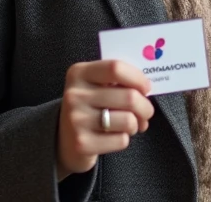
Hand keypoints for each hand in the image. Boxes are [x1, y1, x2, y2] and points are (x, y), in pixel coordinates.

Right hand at [57, 60, 154, 180]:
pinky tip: (114, 136)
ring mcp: (76, 119)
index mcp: (79, 73)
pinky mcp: (82, 143)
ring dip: (136, 124)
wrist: (64, 139)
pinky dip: (124, 139)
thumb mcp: (95, 85)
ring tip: (129, 124)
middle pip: (129, 97)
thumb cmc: (89, 106)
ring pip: (128, 120)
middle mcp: (75, 94)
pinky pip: (121, 140)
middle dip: (145, 107)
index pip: (116, 68)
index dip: (138, 78)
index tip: (146, 87)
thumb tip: (146, 88)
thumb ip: (117, 79)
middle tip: (146, 112)